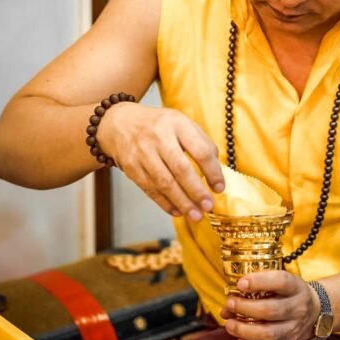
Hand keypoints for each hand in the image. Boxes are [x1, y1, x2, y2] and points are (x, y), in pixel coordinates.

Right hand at [97, 103, 223, 219]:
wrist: (119, 123)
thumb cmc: (159, 126)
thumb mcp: (182, 123)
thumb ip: (201, 143)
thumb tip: (216, 171)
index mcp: (178, 123)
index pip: (200, 150)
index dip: (213, 172)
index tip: (220, 188)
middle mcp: (159, 137)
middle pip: (181, 169)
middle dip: (196, 191)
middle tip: (208, 206)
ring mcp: (143, 153)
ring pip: (165, 183)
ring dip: (182, 202)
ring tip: (196, 215)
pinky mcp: (131, 168)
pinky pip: (150, 189)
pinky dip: (165, 203)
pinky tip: (177, 212)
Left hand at [221, 270, 319, 339]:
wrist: (314, 312)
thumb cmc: (288, 294)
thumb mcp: (278, 283)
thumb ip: (255, 289)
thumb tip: (226, 307)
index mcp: (295, 287)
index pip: (281, 281)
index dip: (259, 282)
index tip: (241, 284)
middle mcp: (297, 308)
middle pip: (271, 310)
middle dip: (245, 308)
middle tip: (230, 304)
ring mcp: (293, 330)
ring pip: (269, 334)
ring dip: (244, 331)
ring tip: (230, 324)